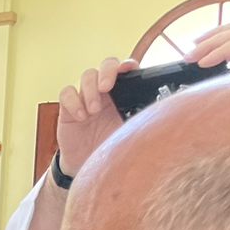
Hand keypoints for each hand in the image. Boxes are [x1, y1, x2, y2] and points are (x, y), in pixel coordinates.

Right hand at [56, 57, 134, 176]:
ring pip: (87, 76)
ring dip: (90, 90)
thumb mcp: (131, 133)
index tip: (129, 70)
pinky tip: (81, 117)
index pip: (126, 69)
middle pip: (106, 65)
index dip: (127, 65)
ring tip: (94, 111)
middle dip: (107, 72)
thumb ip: (142, 119)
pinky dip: (73, 102)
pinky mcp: (68, 108)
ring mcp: (86, 97)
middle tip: (105, 88)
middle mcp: (105, 91)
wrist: (87, 165)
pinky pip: (67, 93)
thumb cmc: (111, 147)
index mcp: (124, 93)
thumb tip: (163, 114)